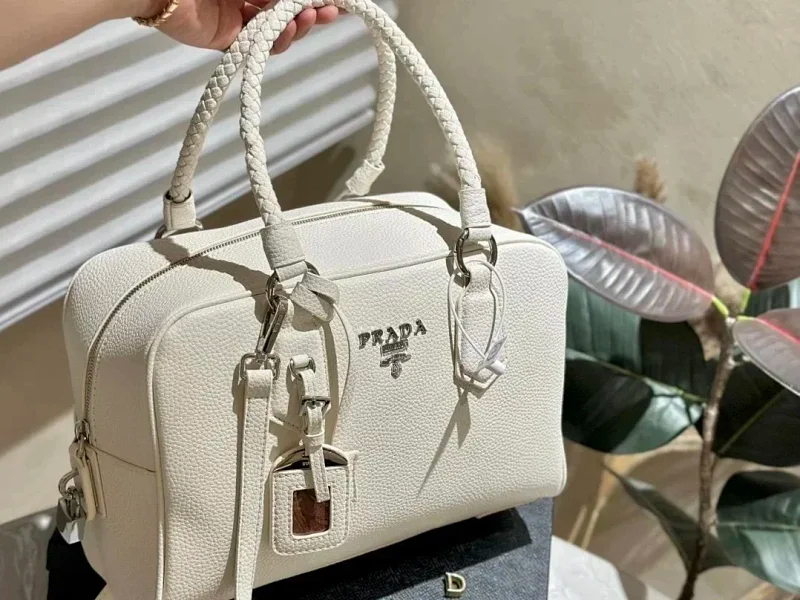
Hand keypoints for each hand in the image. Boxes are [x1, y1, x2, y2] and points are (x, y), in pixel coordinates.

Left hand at [138, 0, 340, 52]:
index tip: (332, 2)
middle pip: (284, 8)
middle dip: (310, 10)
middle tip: (333, 11)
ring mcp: (234, 18)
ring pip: (275, 28)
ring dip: (299, 24)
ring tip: (312, 17)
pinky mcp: (226, 40)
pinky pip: (259, 45)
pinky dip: (279, 40)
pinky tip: (292, 28)